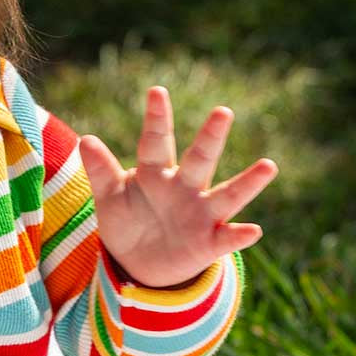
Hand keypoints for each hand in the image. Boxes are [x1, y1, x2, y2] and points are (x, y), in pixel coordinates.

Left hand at [78, 89, 277, 287]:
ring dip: (248, 182)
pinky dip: (240, 235)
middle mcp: (185, 188)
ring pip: (228, 195)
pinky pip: (227, 239)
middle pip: (200, 159)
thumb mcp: (110, 197)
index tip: (156, 91)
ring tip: (268, 166)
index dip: (156, 118)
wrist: (139, 264)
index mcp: (156, 172)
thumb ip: (101, 171)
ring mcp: (201, 214)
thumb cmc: (128, 220)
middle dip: (210, 138)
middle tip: (223, 112)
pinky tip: (253, 231)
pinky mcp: (209, 243)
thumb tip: (86, 139)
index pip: (156, 141)